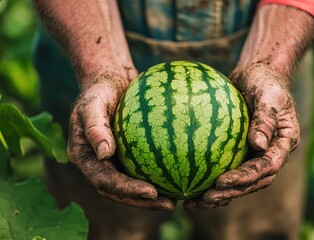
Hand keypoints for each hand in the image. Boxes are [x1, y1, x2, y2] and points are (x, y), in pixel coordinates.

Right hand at [67, 70, 174, 210]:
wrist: (109, 81)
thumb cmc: (99, 90)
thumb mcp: (92, 102)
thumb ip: (94, 126)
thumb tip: (104, 154)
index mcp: (85, 157)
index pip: (104, 181)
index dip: (126, 190)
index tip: (151, 192)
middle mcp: (98, 163)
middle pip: (118, 191)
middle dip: (141, 201)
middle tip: (168, 204)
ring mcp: (112, 161)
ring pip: (130, 184)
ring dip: (150, 196)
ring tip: (175, 200)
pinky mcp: (126, 154)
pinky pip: (142, 168)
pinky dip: (157, 175)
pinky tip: (178, 177)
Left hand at [184, 63, 299, 208]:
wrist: (258, 75)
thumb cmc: (265, 81)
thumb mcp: (268, 94)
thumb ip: (265, 119)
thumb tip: (259, 145)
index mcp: (284, 142)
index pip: (267, 167)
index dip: (245, 177)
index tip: (220, 182)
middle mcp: (271, 153)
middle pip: (253, 181)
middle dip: (231, 193)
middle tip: (206, 199)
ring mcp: (256, 154)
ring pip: (241, 181)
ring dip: (220, 194)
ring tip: (194, 203)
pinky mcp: (241, 151)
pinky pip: (228, 168)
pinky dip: (212, 180)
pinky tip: (193, 186)